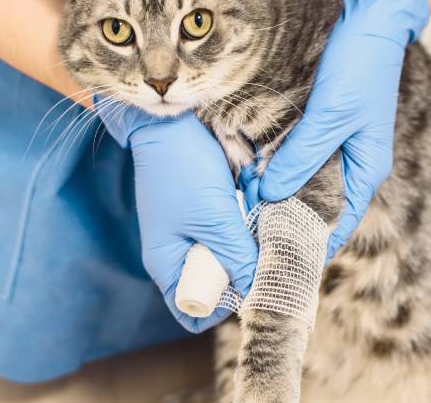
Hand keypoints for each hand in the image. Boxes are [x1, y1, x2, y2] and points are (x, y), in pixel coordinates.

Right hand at [97, 102, 257, 331]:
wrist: (172, 120)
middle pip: (214, 283)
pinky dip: (245, 222)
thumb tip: (258, 292)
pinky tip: (257, 207)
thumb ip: (237, 257)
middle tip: (264, 256)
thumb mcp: (214, 218)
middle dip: (240, 273)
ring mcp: (192, 228)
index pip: (191, 310)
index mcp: (166, 263)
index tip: (249, 291)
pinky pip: (230, 229)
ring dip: (246, 244)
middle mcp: (178, 251)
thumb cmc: (183, 170)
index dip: (221, 309)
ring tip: (261, 226)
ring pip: (227, 254)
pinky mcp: (206, 208)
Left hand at [258, 0, 429, 261]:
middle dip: (287, 222)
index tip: (278, 263)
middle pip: (318, 206)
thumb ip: (302, 156)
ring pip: (304, 182)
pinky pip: (296, 156)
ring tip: (243, 210)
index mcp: (367, 169)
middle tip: (248, 238)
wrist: (372, 17)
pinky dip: (276, 167)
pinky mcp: (320, 124)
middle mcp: (352, 162)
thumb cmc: (362, 66)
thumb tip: (271, 194)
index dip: (311, 245)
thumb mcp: (331, 115)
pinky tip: (251, 172)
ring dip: (277, 194)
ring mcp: (336, 143)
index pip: (339, 224)